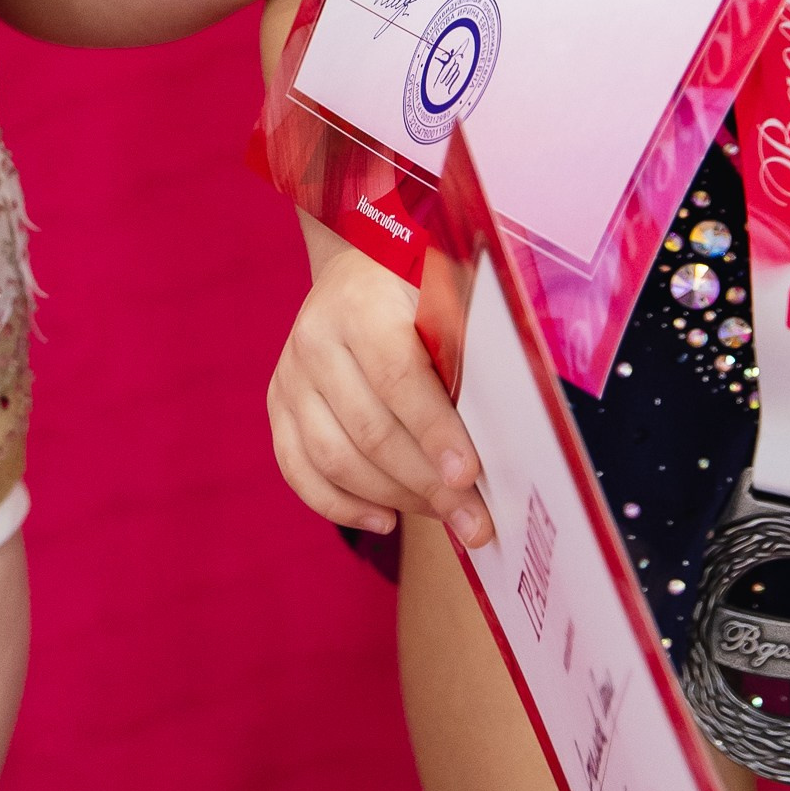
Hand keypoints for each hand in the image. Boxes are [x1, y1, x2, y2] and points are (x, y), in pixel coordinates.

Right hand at [269, 240, 492, 545]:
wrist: (358, 269)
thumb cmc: (421, 290)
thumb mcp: (452, 295)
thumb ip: (471, 349)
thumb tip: (511, 423)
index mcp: (361, 302)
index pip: (396, 376)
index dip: (434, 431)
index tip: (469, 476)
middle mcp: (315, 337)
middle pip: (368, 429)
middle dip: (428, 484)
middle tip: (475, 521)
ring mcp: (290, 374)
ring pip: (332, 458)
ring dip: (394, 498)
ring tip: (444, 515)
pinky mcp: (278, 405)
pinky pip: (297, 468)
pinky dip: (339, 505)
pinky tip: (384, 519)